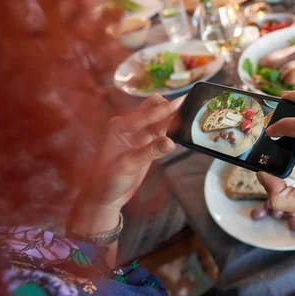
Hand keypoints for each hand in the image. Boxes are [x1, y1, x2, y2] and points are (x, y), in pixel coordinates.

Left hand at [86, 94, 182, 209]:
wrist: (104, 194)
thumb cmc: (108, 179)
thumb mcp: (128, 166)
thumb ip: (150, 152)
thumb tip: (171, 142)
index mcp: (119, 127)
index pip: (145, 115)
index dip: (164, 109)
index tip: (181, 101)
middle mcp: (129, 126)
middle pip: (152, 108)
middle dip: (168, 107)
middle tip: (188, 106)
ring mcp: (138, 134)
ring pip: (159, 119)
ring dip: (172, 117)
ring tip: (190, 114)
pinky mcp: (146, 143)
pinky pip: (161, 131)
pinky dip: (171, 129)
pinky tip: (183, 127)